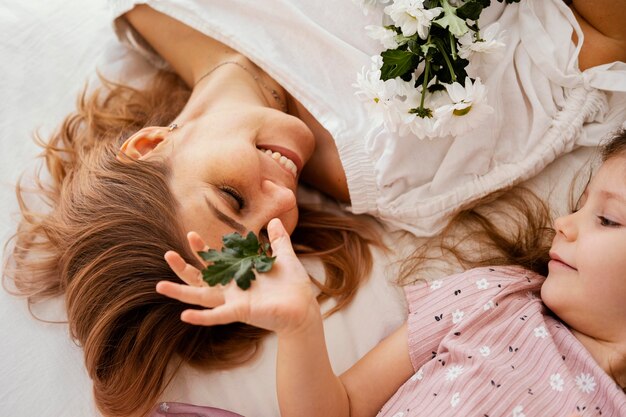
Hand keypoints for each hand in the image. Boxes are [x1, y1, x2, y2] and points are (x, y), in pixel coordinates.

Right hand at [156, 218, 319, 334]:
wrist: (304, 309)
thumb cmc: (292, 286)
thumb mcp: (284, 258)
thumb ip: (278, 240)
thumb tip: (275, 221)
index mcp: (239, 275)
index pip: (214, 261)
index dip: (201, 250)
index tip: (191, 234)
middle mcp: (232, 289)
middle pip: (200, 278)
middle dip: (184, 266)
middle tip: (168, 254)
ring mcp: (233, 301)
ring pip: (201, 297)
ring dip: (180, 292)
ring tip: (160, 286)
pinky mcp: (240, 311)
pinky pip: (217, 316)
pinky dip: (201, 317)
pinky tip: (184, 316)